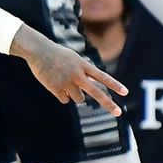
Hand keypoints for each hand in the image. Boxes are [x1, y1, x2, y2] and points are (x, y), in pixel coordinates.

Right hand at [12, 25, 126, 115]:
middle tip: (118, 113)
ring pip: (78, 98)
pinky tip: (54, 83)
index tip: (125, 92)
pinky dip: (61, 95)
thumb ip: (82, 73)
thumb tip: (86, 93)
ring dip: (74, 94)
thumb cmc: (55, 53)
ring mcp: (67, 82)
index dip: (114, 85)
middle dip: (108, 103)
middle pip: (96, 92)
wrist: (37, 50)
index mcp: (82, 65)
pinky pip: (65, 99)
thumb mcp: (72, 59)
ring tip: (63, 81)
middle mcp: (77, 75)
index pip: (102, 76)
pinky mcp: (56, 88)